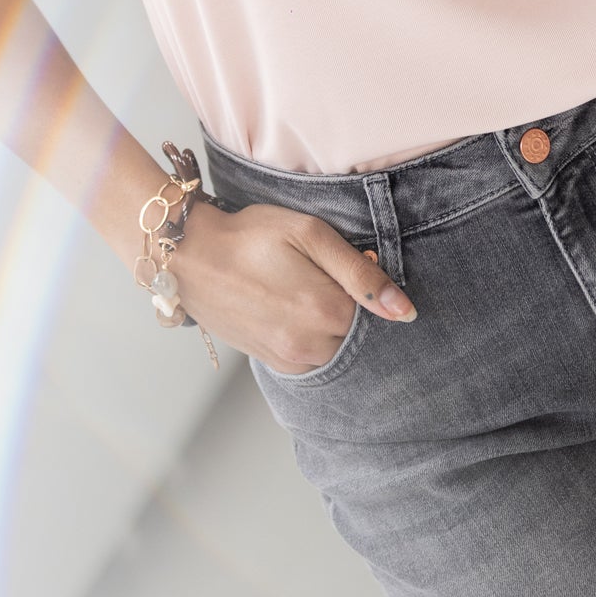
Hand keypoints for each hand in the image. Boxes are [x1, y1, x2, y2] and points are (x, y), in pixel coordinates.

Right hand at [167, 198, 416, 373]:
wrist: (191, 258)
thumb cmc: (250, 236)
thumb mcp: (309, 233)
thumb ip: (359, 272)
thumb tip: (404, 310)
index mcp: (326, 310)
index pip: (377, 311)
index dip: (368, 282)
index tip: (351, 260)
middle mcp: (311, 345)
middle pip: (359, 333)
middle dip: (352, 307)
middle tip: (321, 275)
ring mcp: (291, 359)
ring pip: (338, 349)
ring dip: (333, 325)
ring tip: (304, 289)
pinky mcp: (274, 363)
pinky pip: (313, 359)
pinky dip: (315, 338)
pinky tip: (293, 309)